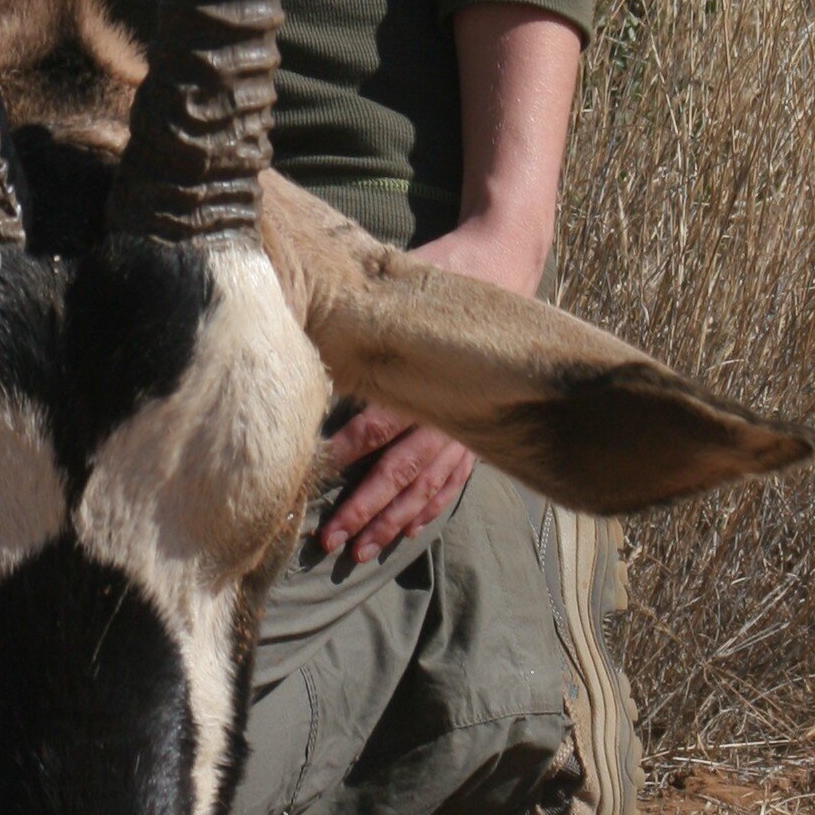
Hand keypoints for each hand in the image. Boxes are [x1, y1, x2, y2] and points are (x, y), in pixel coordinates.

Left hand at [314, 212, 534, 562]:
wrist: (503, 265)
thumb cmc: (444, 269)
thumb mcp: (405, 277)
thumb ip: (365, 303)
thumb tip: (311, 310)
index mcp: (420, 373)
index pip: (378, 423)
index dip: (347, 452)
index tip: (316, 476)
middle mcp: (444, 408)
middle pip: (398, 468)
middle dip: (364, 507)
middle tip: (331, 540)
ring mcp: (464, 425)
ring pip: (423, 486)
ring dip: (391, 520)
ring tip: (361, 550)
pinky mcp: (475, 431)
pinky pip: (452, 481)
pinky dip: (429, 508)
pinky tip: (407, 532)